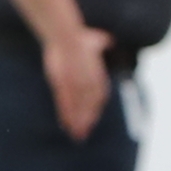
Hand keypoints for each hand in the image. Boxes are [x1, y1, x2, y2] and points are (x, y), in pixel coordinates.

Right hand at [43, 25, 115, 141]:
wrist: (66, 34)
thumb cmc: (80, 37)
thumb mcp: (95, 40)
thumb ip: (101, 43)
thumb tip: (108, 40)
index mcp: (96, 72)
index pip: (99, 93)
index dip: (96, 107)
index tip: (94, 118)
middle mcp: (88, 80)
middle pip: (90, 104)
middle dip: (88, 119)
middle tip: (85, 134)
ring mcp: (75, 83)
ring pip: (78, 107)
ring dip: (78, 122)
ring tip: (77, 136)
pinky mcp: (62, 84)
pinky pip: (65, 103)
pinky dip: (67, 115)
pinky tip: (66, 125)